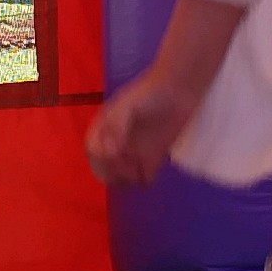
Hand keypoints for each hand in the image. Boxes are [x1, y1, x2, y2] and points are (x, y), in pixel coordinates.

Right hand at [87, 69, 198, 186]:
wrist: (178, 89)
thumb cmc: (148, 93)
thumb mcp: (127, 104)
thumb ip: (116, 125)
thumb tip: (110, 152)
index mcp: (104, 127)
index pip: (93, 150)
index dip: (99, 158)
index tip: (114, 155)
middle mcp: (117, 142)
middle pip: (104, 167)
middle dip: (111, 173)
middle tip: (126, 170)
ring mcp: (135, 151)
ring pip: (122, 176)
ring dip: (126, 181)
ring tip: (138, 173)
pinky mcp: (153, 157)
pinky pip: (144, 177)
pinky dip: (145, 181)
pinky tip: (150, 175)